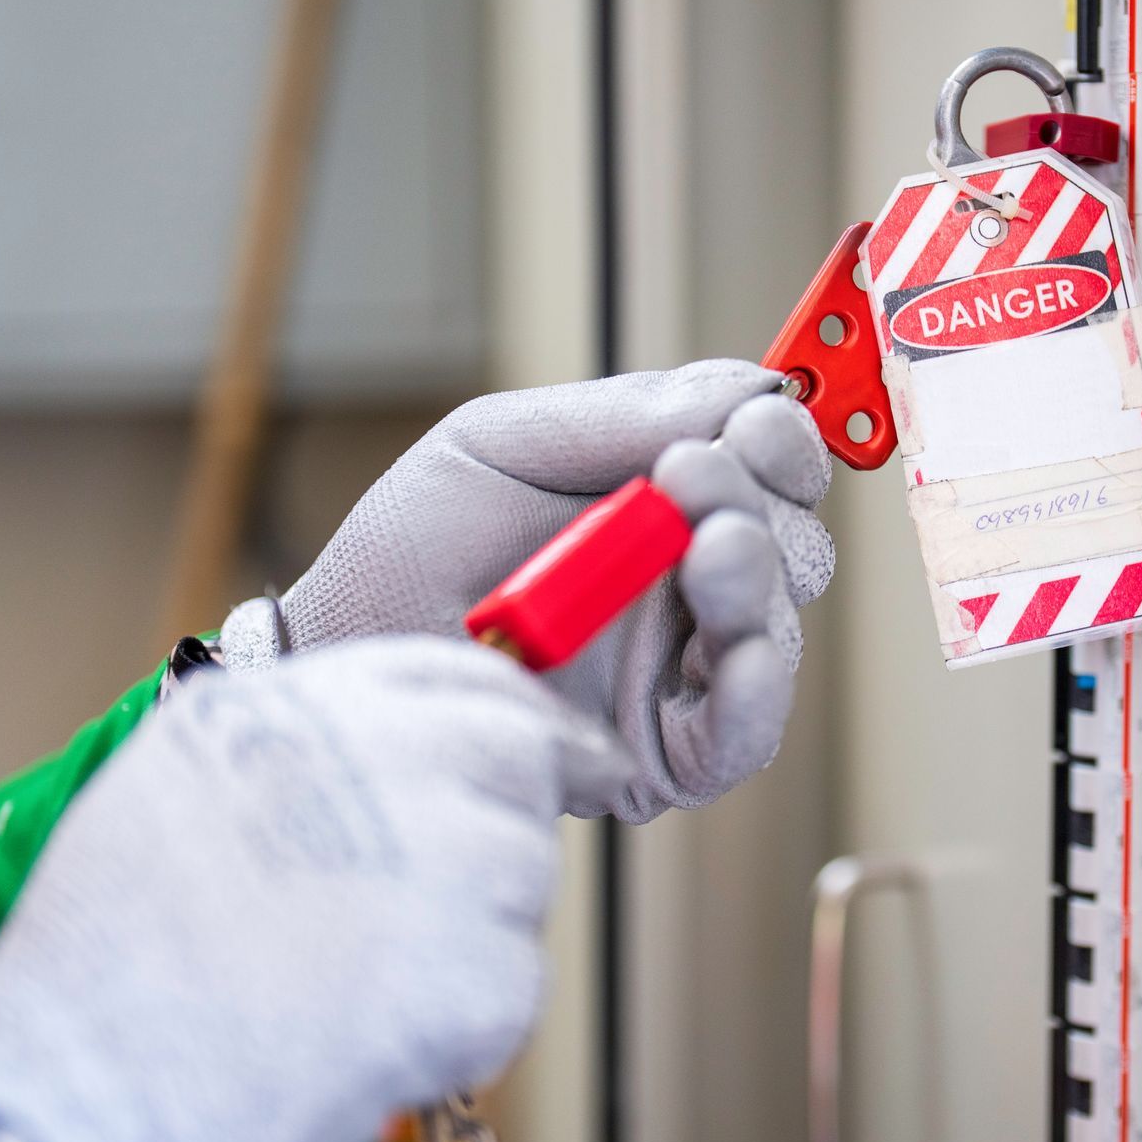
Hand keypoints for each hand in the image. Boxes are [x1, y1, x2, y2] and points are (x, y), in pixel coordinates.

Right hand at [0, 637, 630, 1141]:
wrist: (80, 1091)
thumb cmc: (109, 955)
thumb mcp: (185, 780)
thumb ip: (314, 746)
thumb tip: (422, 749)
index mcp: (309, 706)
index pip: (461, 677)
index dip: (510, 713)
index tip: (551, 745)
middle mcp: (389, 760)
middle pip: (519, 758)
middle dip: (521, 806)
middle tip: (502, 861)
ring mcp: (444, 865)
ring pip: (522, 875)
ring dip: (475, 926)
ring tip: (362, 979)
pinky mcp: (474, 974)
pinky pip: (513, 983)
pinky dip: (466, 1020)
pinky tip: (372, 1038)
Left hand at [221, 359, 835, 821]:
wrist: (347, 651)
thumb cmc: (413, 547)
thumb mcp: (502, 443)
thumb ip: (620, 416)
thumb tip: (746, 390)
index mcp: (664, 500)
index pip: (769, 465)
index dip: (782, 440)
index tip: (755, 422)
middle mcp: (688, 581)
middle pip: (793, 539)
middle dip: (761, 501)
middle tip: (691, 480)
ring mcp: (681, 666)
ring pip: (777, 624)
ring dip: (755, 579)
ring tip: (704, 553)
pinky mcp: (665, 751)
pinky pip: (745, 732)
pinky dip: (757, 689)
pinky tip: (740, 651)